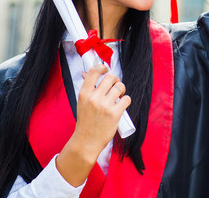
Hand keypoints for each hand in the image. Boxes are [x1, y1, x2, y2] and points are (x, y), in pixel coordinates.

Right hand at [56, 64, 130, 185]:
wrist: (86, 141)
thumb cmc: (85, 121)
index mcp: (84, 94)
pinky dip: (126, 100)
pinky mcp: (115, 114)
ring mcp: (105, 106)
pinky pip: (127, 99)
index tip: (106, 70)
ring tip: (119, 96)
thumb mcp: (82, 103)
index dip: (102, 67)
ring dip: (122, 90)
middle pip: (111, 77)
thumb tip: (86, 72)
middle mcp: (94, 98)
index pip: (94, 72)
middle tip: (115, 86)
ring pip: (120, 87)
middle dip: (115, 80)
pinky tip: (122, 105)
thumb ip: (87, 88)